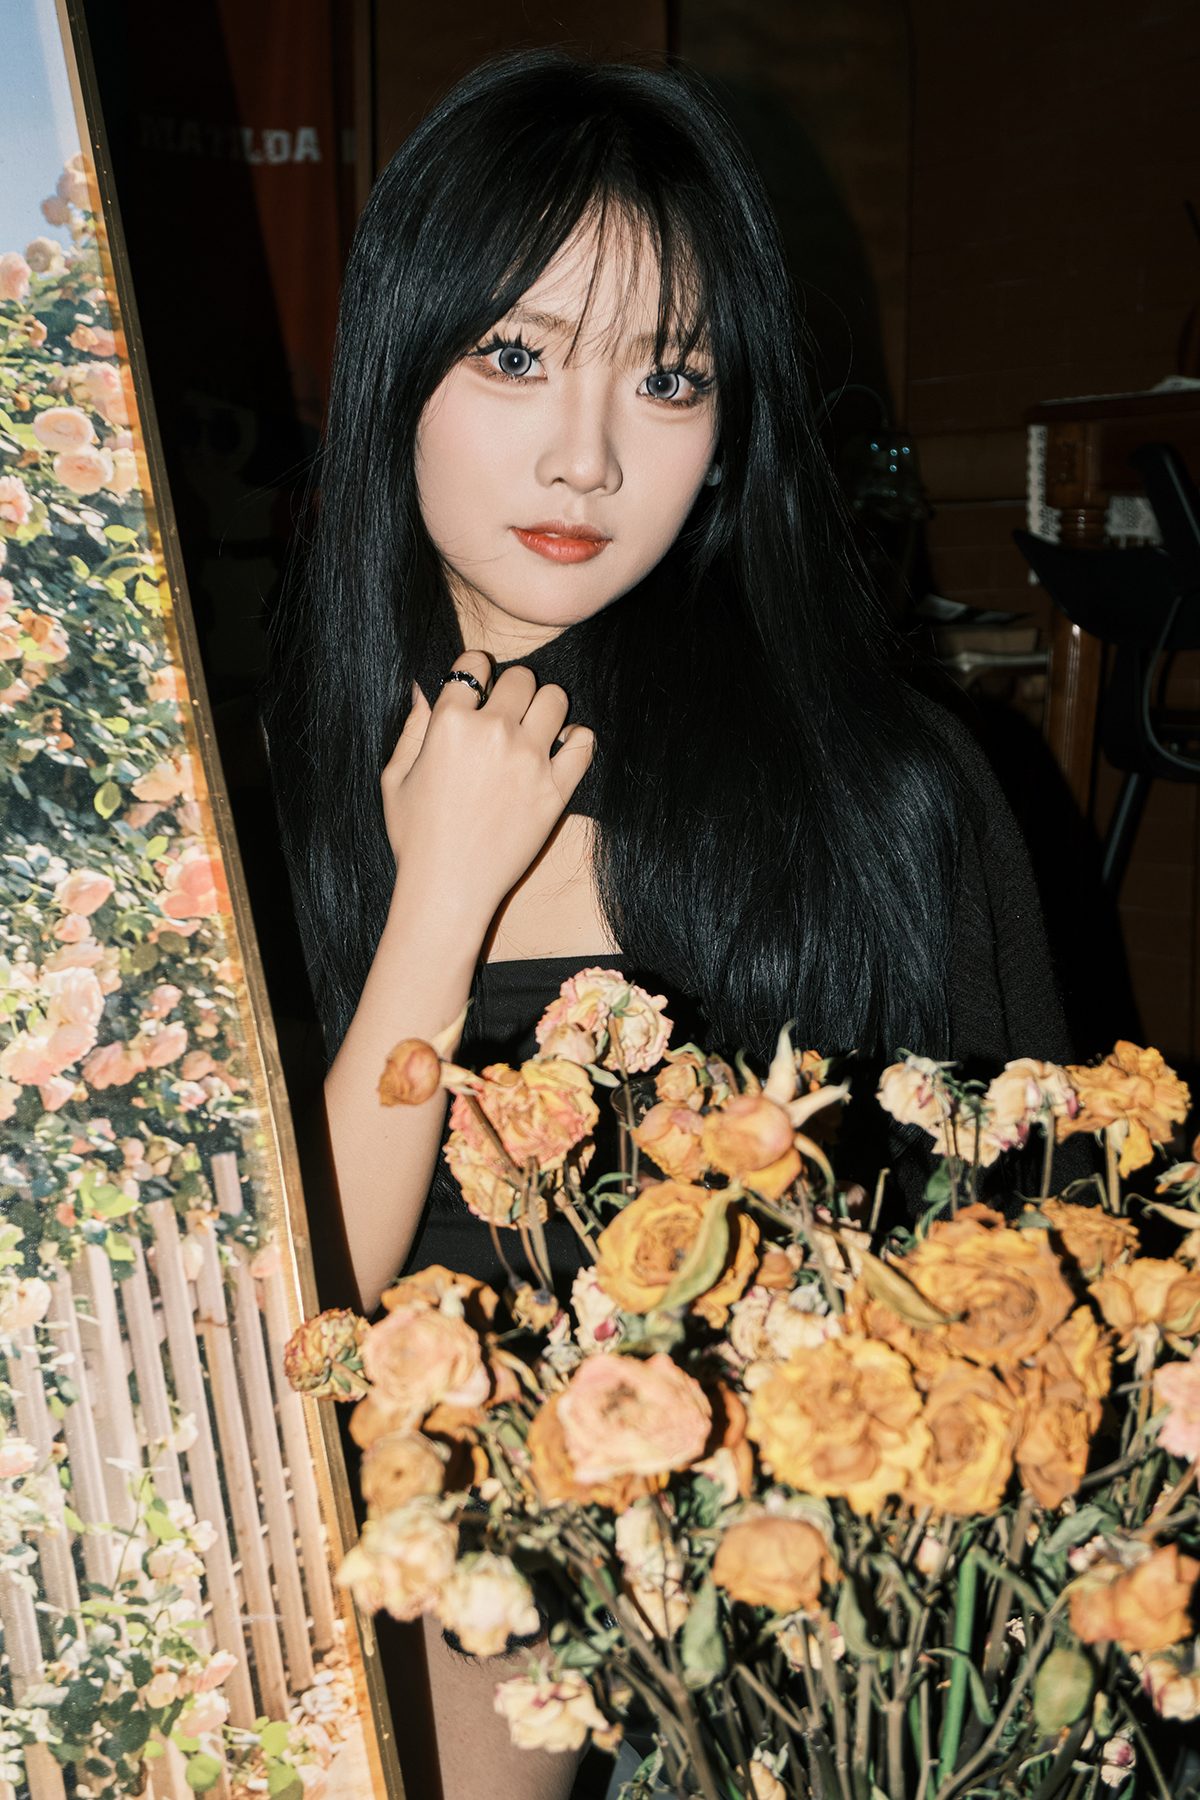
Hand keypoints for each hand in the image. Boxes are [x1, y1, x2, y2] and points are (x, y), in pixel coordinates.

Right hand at [381, 650, 595, 923]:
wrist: (448, 888)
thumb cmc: (415, 836)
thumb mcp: (396, 777)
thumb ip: (413, 727)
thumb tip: (424, 688)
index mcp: (450, 722)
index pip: (474, 665)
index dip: (475, 671)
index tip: (478, 687)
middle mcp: (493, 732)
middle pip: (520, 677)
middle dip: (511, 688)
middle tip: (507, 711)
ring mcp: (529, 760)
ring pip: (555, 698)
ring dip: (545, 706)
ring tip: (535, 727)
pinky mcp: (556, 789)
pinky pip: (583, 741)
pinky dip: (576, 738)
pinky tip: (562, 747)